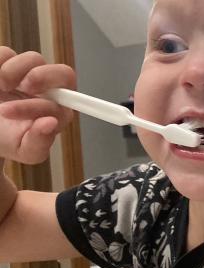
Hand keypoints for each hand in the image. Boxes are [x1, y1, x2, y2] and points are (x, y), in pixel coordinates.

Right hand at [0, 47, 75, 164]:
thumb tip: (50, 123)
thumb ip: (39, 141)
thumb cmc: (8, 139)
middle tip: (23, 87)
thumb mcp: (24, 150)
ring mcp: (28, 74)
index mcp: (57, 108)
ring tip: (0, 88)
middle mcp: (48, 90)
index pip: (69, 96)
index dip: (52, 94)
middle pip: (64, 72)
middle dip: (43, 76)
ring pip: (34, 59)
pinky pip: (5, 53)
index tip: (30, 97)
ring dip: (13, 72)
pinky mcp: (7, 62)